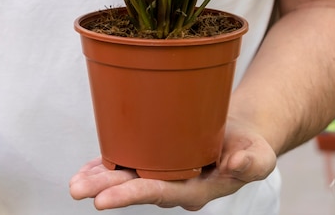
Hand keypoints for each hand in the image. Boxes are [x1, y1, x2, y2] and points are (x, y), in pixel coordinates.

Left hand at [69, 118, 275, 210]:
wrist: (239, 134)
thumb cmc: (249, 146)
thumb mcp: (259, 154)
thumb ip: (251, 162)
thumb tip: (236, 164)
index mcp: (195, 189)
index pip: (159, 193)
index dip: (131, 196)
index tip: (103, 201)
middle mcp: (173, 184)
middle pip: (135, 186)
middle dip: (104, 189)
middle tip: (77, 189)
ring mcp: (162, 171)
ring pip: (126, 176)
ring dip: (99, 178)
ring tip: (75, 182)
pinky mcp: (155, 157)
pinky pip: (127, 161)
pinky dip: (106, 164)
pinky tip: (87, 169)